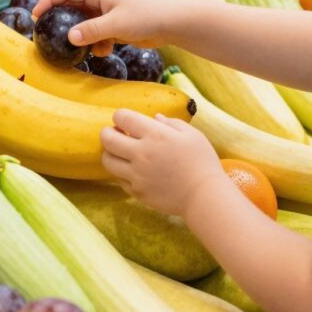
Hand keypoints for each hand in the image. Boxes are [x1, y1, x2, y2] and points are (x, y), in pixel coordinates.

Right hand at [33, 0, 177, 56]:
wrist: (174, 23)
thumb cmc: (147, 16)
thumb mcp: (116, 25)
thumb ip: (91, 31)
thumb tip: (69, 37)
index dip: (48, 0)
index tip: (36, 16)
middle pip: (73, 6)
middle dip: (62, 20)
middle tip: (50, 35)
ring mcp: (109, 12)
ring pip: (85, 22)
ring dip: (82, 35)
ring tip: (79, 48)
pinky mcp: (117, 25)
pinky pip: (98, 33)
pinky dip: (97, 43)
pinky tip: (104, 52)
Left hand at [100, 110, 224, 216]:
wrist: (204, 196)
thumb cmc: (202, 162)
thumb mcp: (192, 134)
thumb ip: (171, 122)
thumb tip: (155, 117)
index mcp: (155, 134)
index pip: (122, 117)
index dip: (121, 116)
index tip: (126, 120)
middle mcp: (141, 153)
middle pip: (107, 139)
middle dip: (107, 132)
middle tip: (115, 133)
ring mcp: (136, 174)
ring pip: (107, 160)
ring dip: (110, 153)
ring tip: (120, 153)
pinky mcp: (136, 192)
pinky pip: (118, 179)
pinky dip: (121, 172)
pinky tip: (132, 170)